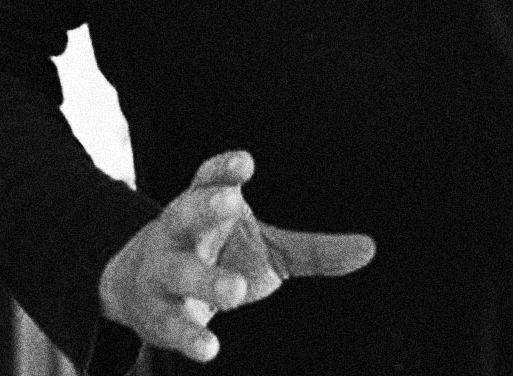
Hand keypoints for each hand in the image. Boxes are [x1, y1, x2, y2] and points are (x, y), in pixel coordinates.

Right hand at [98, 150, 375, 363]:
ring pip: (178, 271)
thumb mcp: (267, 247)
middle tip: (230, 203)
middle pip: (185, 213)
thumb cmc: (220, 254)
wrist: (142, 288)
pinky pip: (171, 323)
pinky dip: (190, 336)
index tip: (245, 163)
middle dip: (204, 206)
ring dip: (205, 279)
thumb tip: (370, 248)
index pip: (209, 178)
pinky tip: (211, 348)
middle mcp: (178, 231)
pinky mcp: (157, 313)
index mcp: (205, 204)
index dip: (224, 168)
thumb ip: (314, 249)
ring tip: (236, 291)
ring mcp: (162, 271)